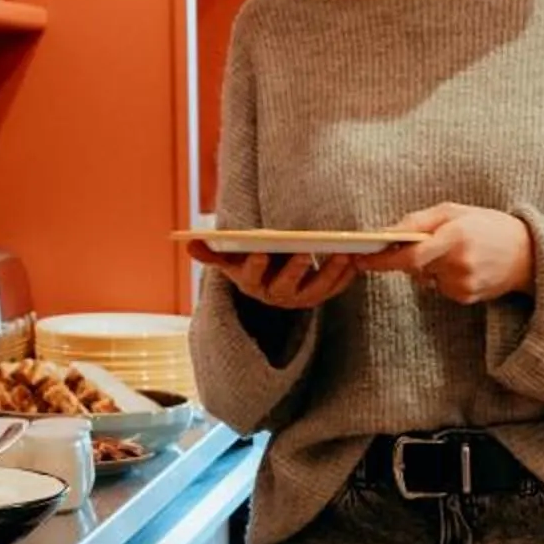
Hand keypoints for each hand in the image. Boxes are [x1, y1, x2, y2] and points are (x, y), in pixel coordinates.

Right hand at [188, 243, 360, 310]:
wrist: (272, 277)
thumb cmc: (250, 260)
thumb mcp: (230, 258)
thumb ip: (212, 252)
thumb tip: (188, 245)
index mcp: (252, 284)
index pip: (250, 277)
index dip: (255, 266)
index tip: (260, 252)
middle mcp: (276, 296)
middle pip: (286, 287)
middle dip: (294, 270)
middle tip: (303, 251)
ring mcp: (300, 299)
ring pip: (316, 291)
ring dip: (329, 274)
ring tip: (342, 253)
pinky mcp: (321, 296)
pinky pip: (335, 289)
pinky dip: (346, 276)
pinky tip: (355, 259)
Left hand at [367, 205, 535, 304]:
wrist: (529, 254)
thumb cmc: (488, 226)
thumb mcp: (455, 211)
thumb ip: (419, 221)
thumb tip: (385, 233)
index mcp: (455, 237)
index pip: (410, 255)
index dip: (381, 260)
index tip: (360, 258)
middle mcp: (459, 264)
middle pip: (414, 268)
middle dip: (405, 258)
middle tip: (405, 247)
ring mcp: (463, 284)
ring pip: (426, 278)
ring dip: (428, 267)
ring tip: (453, 251)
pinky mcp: (466, 298)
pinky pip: (440, 288)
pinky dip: (442, 277)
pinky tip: (463, 266)